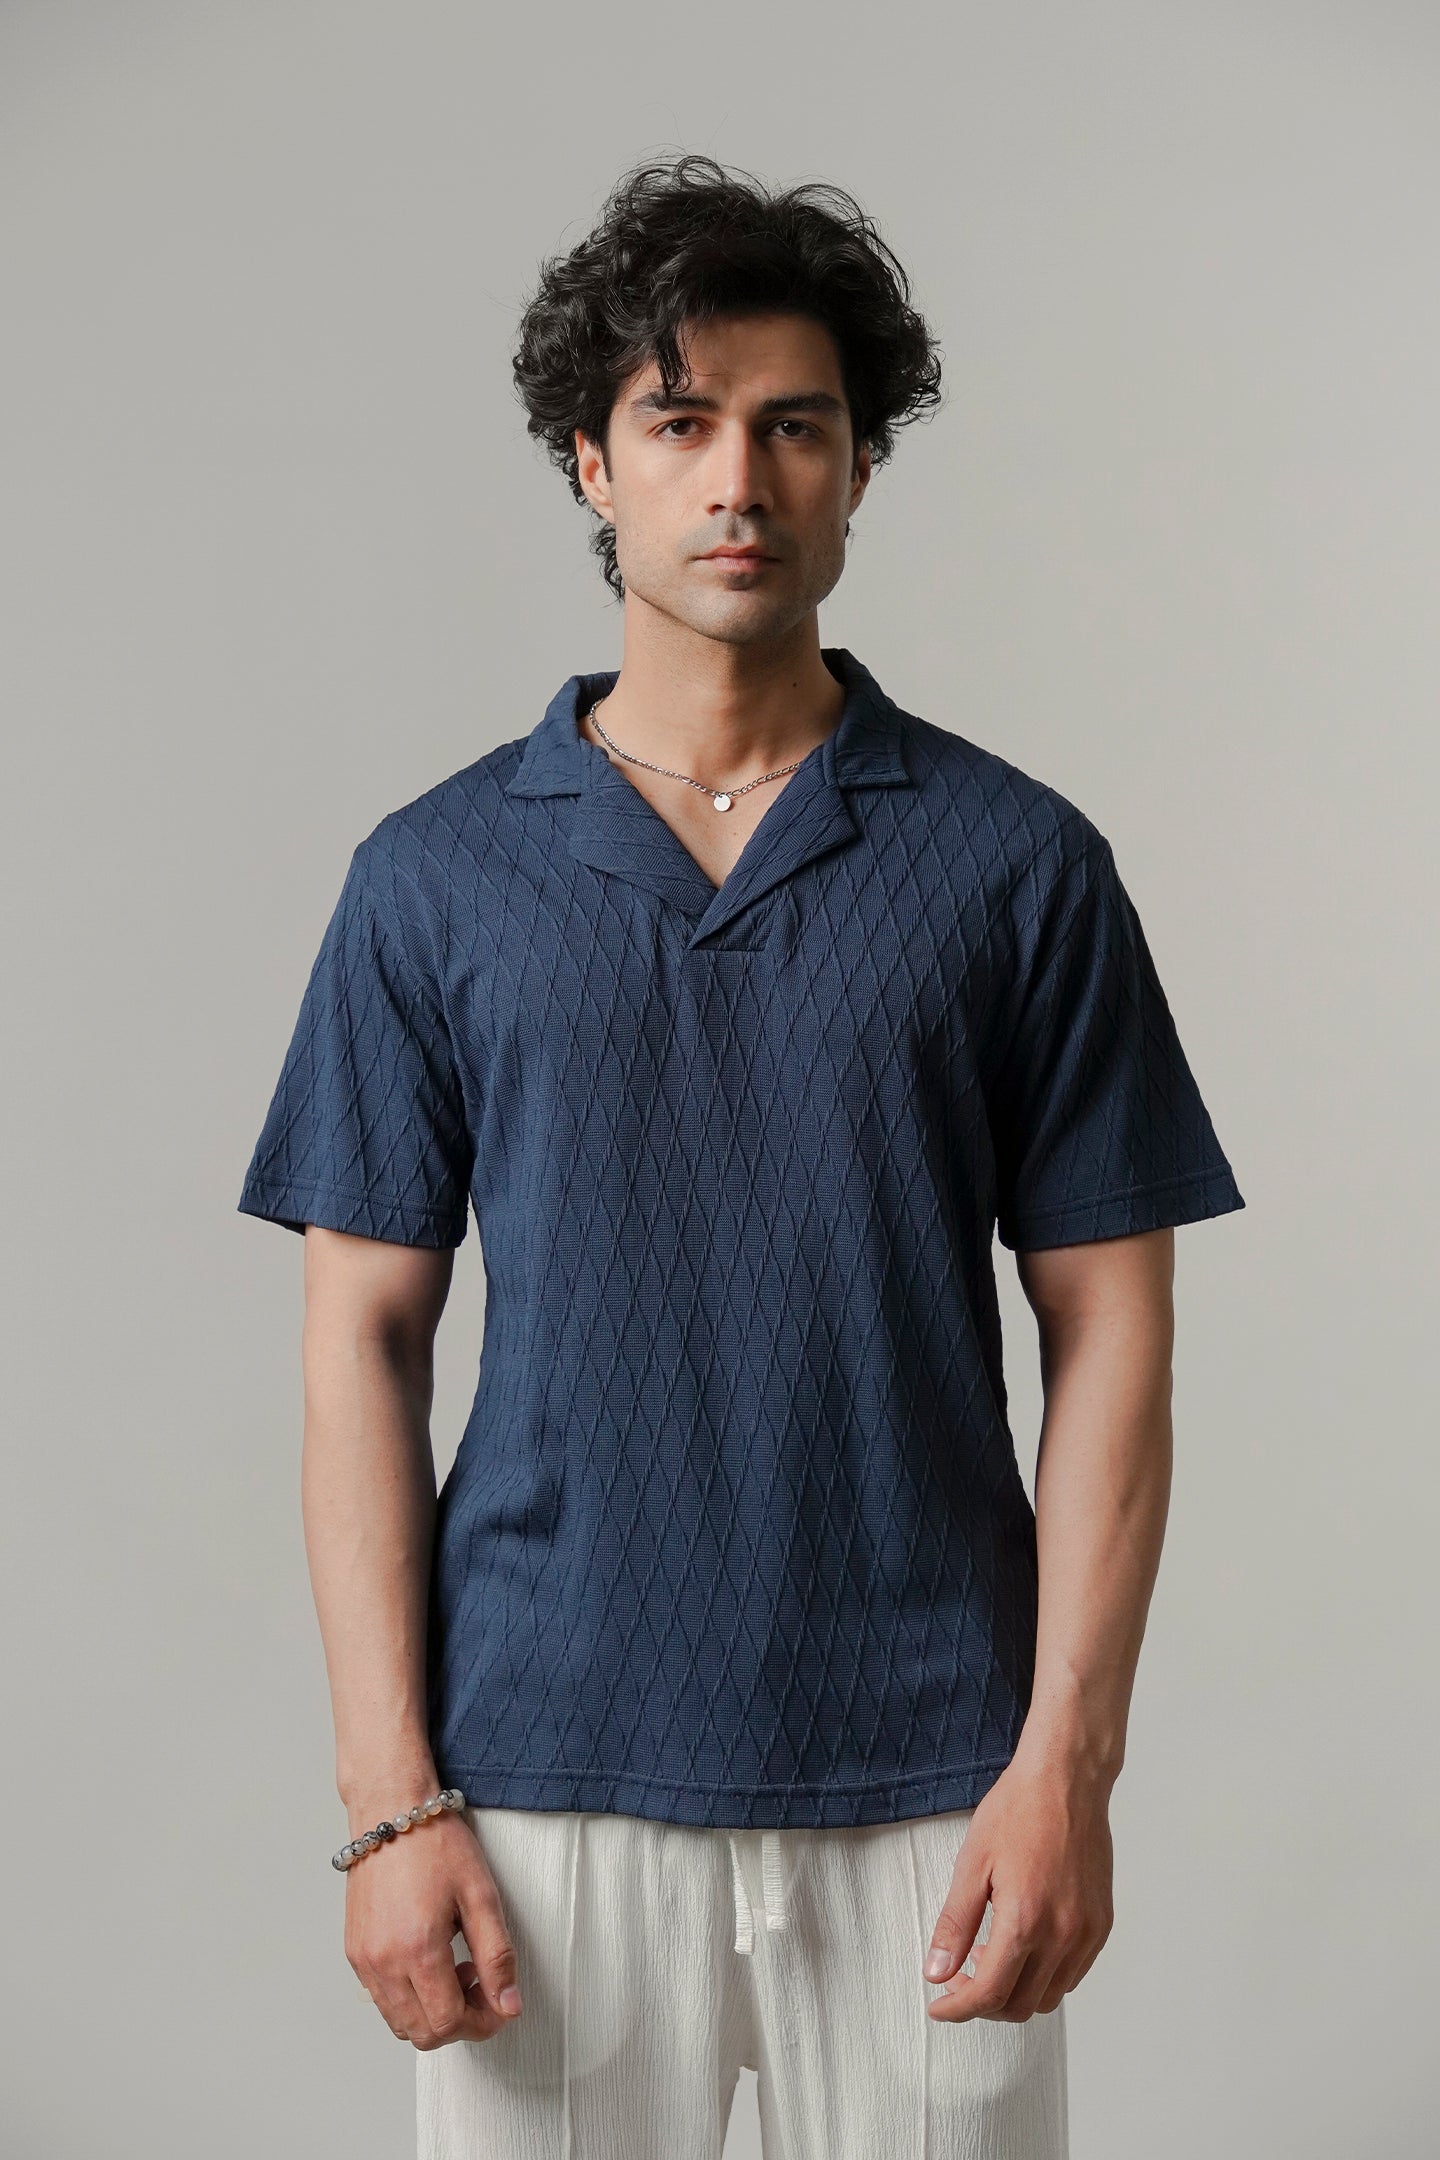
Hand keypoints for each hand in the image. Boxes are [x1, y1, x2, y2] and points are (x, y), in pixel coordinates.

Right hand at [346, 1810, 524, 2048]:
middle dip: (460, 2022)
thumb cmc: (436, 1844)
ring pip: (399, 2022)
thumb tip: (508, 2005)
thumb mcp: (481, 1895)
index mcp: (417, 1950)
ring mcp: (363, 1959)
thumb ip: (497, 1957)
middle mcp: (382, 1963)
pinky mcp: (355, 1951)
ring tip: (457, 1968)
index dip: (482, 2023)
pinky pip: (382, 1998)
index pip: (448, 2024)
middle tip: (481, 1984)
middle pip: (422, 2033)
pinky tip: (431, 1961)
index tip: (500, 2004)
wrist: (391, 1810)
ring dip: (433, 2012)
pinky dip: (409, 1997)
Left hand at [922, 1759, 1114, 2022]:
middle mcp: (1063, 1935)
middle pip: (1021, 2006)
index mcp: (1025, 1921)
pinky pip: (1073, 1973)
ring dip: (1016, 1992)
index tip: (938, 2006)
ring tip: (990, 1956)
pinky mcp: (1102, 1923)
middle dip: (984, 2004)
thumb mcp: (972, 1863)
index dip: (958, 2009)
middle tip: (959, 1977)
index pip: (989, 1994)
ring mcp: (1087, 1932)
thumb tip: (936, 1970)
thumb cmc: (1018, 1810)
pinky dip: (1045, 1976)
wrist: (1067, 1779)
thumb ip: (954, 1925)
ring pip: (1050, 1997)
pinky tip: (1024, 1946)